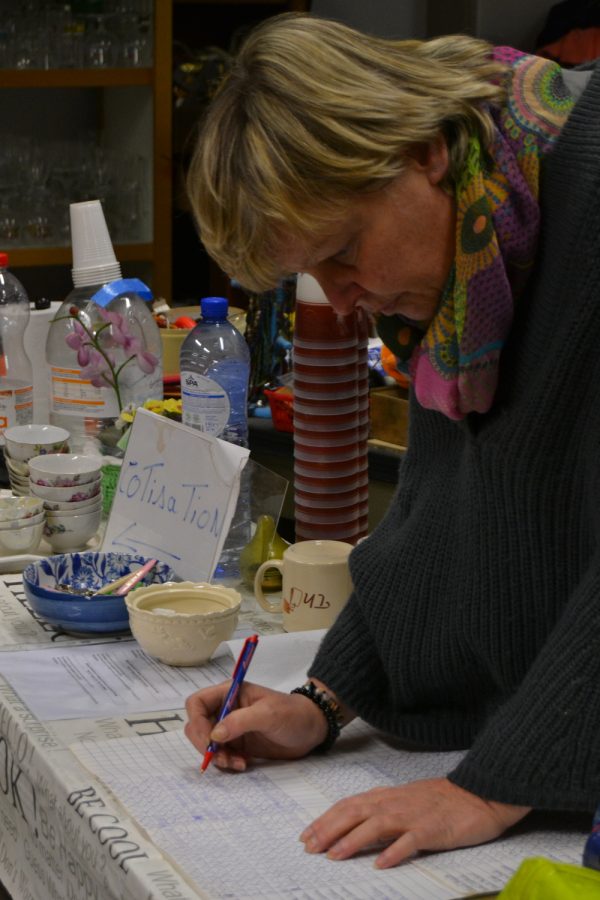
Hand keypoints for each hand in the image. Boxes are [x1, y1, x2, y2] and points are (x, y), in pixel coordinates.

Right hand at [184, 681, 327, 769]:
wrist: (311, 729)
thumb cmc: (292, 714)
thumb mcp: (268, 714)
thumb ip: (241, 721)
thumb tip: (214, 734)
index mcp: (229, 693)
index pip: (197, 703)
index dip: (197, 722)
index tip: (209, 741)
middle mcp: (225, 709)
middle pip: (197, 726)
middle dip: (204, 744)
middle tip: (221, 757)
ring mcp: (231, 727)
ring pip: (207, 744)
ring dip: (216, 756)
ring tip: (236, 763)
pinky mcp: (238, 743)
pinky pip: (220, 755)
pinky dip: (226, 762)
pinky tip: (242, 764)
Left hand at [300, 777, 530, 867]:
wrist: (480, 794)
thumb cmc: (442, 800)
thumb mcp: (406, 800)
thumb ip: (382, 809)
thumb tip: (354, 825)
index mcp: (387, 796)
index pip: (349, 805)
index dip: (326, 819)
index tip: (306, 835)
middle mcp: (395, 802)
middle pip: (355, 812)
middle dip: (329, 829)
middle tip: (309, 847)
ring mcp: (413, 815)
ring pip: (376, 824)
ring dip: (353, 840)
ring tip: (334, 855)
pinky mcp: (433, 829)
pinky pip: (411, 841)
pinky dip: (394, 851)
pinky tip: (381, 863)